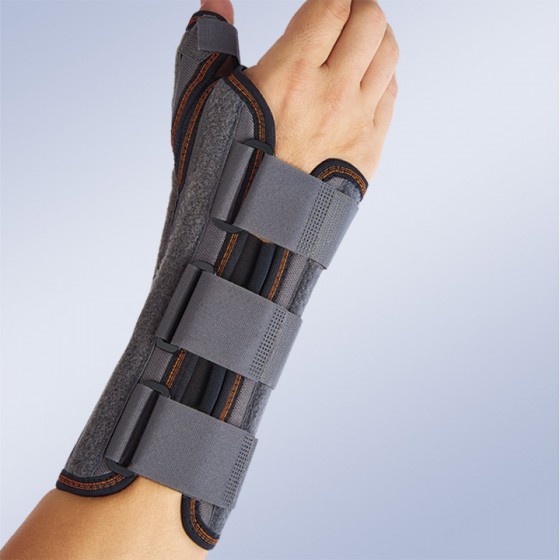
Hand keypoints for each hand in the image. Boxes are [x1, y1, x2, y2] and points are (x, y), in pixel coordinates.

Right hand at [203, 0, 398, 178]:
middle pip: (371, 21)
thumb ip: (212, 42)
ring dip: (376, 36)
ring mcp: (357, 123)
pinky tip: (362, 79)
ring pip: (388, 55)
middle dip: (359, 4)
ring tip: (357, 39)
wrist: (254, 230)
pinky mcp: (370, 149)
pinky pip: (390, 95)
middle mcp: (332, 94)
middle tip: (344, 9)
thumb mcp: (206, 102)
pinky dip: (381, 76)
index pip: (333, 6)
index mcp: (290, 75)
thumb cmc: (227, 171)